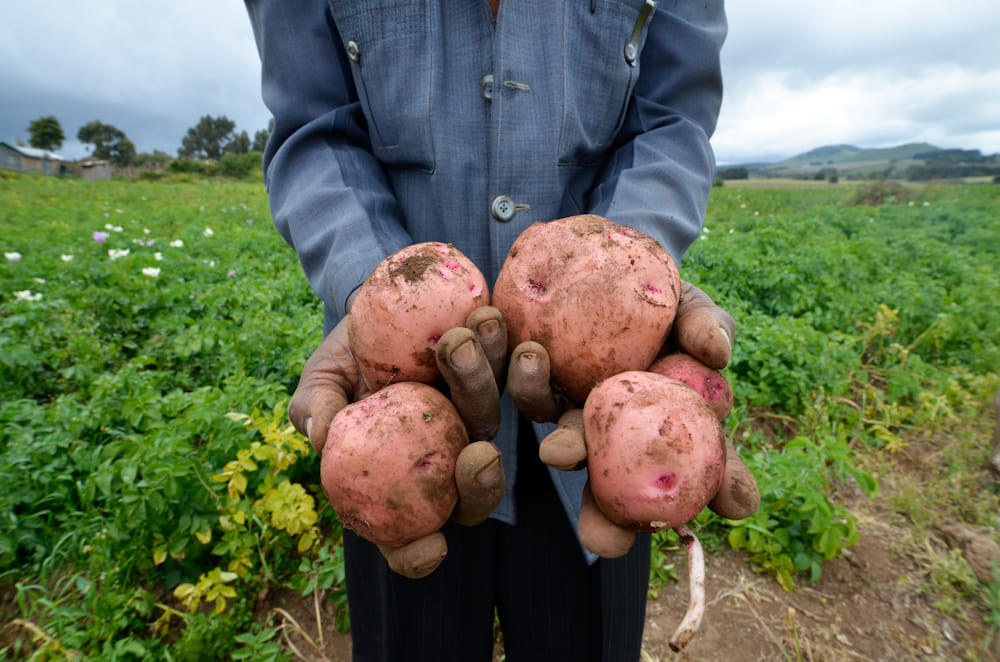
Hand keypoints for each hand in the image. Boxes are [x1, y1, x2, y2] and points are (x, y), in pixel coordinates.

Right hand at [289, 306, 507, 577]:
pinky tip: (486, 316)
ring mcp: (474, 416)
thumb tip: (321, 435)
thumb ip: (316, 408)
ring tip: (460, 342)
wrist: (377, 308)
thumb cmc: (342, 360)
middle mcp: (445, 457)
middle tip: (479, 454)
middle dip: (481, 482)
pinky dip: (499, 343)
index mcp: (399, 481)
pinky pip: (508, 365)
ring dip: (481, 383)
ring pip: (490, 416)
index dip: (418, 555)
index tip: (431, 547)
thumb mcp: (320, 382)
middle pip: (472, 490)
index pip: (408, 539)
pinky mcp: (496, 371)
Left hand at [507, 281, 758, 557]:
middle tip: (605, 540)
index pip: (711, 467)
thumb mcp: (690, 307)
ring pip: (567, 448)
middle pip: (622, 494)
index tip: (735, 505)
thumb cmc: (661, 299)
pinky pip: (526, 390)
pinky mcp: (537, 387)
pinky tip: (520, 344)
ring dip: (563, 447)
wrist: (601, 267)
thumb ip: (706, 325)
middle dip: (610, 525)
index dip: (726, 488)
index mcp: (674, 428)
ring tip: (553, 433)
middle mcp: (624, 439)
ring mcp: (577, 418)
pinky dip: (523, 377)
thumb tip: (716, 353)